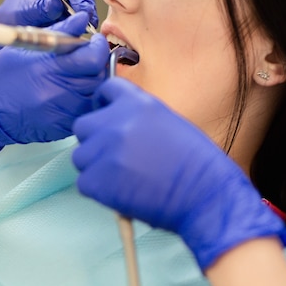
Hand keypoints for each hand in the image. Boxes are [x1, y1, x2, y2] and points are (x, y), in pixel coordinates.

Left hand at [0, 0, 97, 58]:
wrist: (17, 37)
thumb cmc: (14, 21)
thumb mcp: (22, 13)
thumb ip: (37, 8)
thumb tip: (54, 4)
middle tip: (84, 11)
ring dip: (87, 9)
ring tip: (89, 21)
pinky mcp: (72, 8)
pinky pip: (84, 9)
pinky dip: (87, 18)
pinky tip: (88, 25)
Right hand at [0, 16, 108, 171]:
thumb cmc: (2, 77)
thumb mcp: (26, 47)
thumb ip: (59, 33)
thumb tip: (81, 19)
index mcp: (49, 70)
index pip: (92, 58)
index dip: (98, 48)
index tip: (93, 43)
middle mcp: (58, 94)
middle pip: (99, 77)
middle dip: (97, 65)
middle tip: (86, 59)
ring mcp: (62, 114)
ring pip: (96, 96)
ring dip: (93, 84)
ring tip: (79, 77)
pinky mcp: (63, 129)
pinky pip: (86, 112)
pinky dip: (85, 101)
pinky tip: (72, 94)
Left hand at [72, 78, 285, 270]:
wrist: (204, 194)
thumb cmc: (197, 165)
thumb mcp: (169, 123)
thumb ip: (140, 120)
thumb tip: (120, 127)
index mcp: (137, 103)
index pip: (106, 91)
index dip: (104, 107)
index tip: (107, 120)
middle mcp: (116, 122)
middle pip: (83, 126)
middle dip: (94, 140)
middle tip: (112, 158)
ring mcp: (104, 151)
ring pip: (80, 156)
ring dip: (94, 168)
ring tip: (120, 180)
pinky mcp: (96, 180)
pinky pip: (84, 183)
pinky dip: (98, 191)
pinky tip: (119, 194)